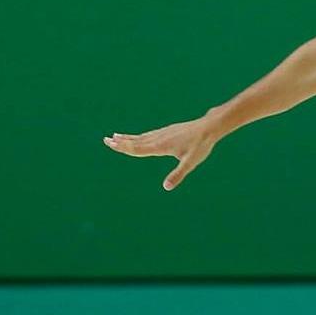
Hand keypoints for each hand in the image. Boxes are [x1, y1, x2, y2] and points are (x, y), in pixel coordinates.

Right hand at [103, 114, 222, 189]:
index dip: (123, 147)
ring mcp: (163, 133)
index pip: (138, 148)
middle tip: (106, 140)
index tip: (111, 143)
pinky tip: (139, 137)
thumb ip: (178, 174)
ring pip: (141, 137)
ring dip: (128, 137)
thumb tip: (166, 187)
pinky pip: (149, 134)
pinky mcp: (168, 131)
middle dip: (121, 141)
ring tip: (116, 136)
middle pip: (136, 141)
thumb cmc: (200, 145)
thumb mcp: (190, 162)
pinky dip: (139, 136)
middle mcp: (159, 138)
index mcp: (161, 146)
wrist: (209, 127)